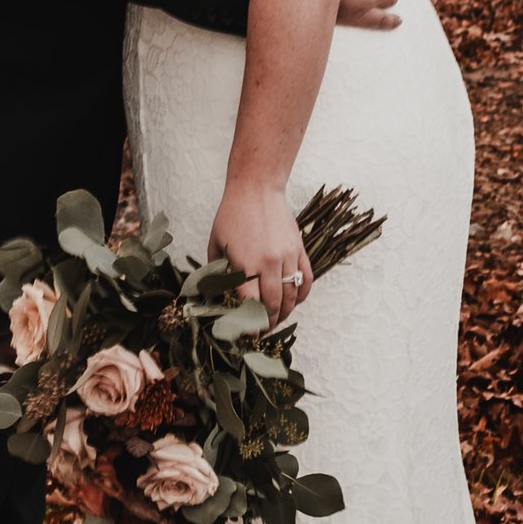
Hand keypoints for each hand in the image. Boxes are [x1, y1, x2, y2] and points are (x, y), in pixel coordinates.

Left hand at [210, 179, 309, 329]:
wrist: (257, 188)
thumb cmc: (231, 215)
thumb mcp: (216, 244)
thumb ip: (218, 271)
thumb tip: (218, 294)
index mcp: (246, 264)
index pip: (251, 305)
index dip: (250, 324)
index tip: (248, 335)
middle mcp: (269, 264)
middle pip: (273, 305)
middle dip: (268, 323)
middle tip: (262, 332)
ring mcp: (287, 257)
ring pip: (291, 296)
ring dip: (285, 312)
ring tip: (276, 319)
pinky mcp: (299, 249)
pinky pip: (306, 279)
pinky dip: (302, 295)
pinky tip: (294, 302)